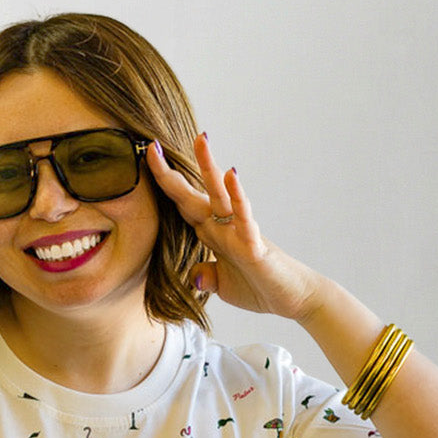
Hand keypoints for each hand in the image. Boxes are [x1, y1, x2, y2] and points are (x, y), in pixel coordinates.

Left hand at [147, 134, 321, 321]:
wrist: (290, 298)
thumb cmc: (258, 286)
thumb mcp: (220, 285)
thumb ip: (205, 275)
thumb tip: (194, 276)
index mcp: (212, 233)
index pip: (183, 205)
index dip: (165, 187)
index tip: (148, 161)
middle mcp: (224, 226)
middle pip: (194, 194)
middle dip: (173, 172)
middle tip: (152, 145)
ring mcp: (239, 231)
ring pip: (221, 194)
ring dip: (209, 167)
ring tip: (200, 139)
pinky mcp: (255, 244)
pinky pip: (245, 217)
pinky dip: (238, 196)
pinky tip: (231, 175)